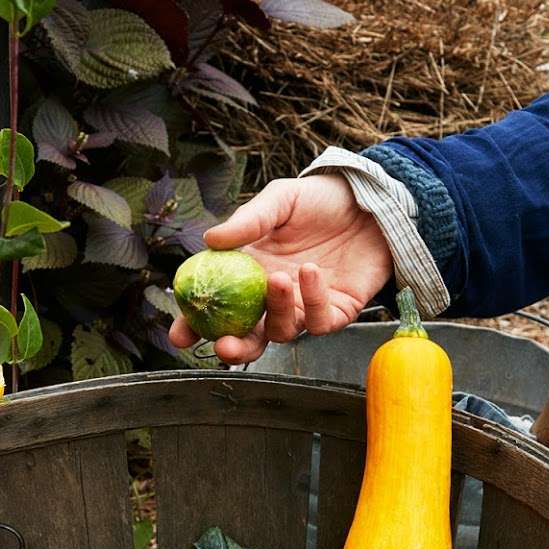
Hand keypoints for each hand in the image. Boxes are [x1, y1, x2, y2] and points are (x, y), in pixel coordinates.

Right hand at [169, 174, 392, 363]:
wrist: (369, 201)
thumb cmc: (320, 200)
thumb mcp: (280, 200)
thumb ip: (249, 221)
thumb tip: (210, 239)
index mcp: (250, 273)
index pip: (218, 307)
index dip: (195, 324)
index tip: (179, 333)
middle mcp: (274, 297)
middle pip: (249, 337)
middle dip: (234, 348)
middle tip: (223, 345)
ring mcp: (305, 307)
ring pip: (283, 332)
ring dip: (276, 312)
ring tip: (278, 278)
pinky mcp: (337, 311)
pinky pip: (320, 321)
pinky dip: (313, 300)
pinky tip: (312, 271)